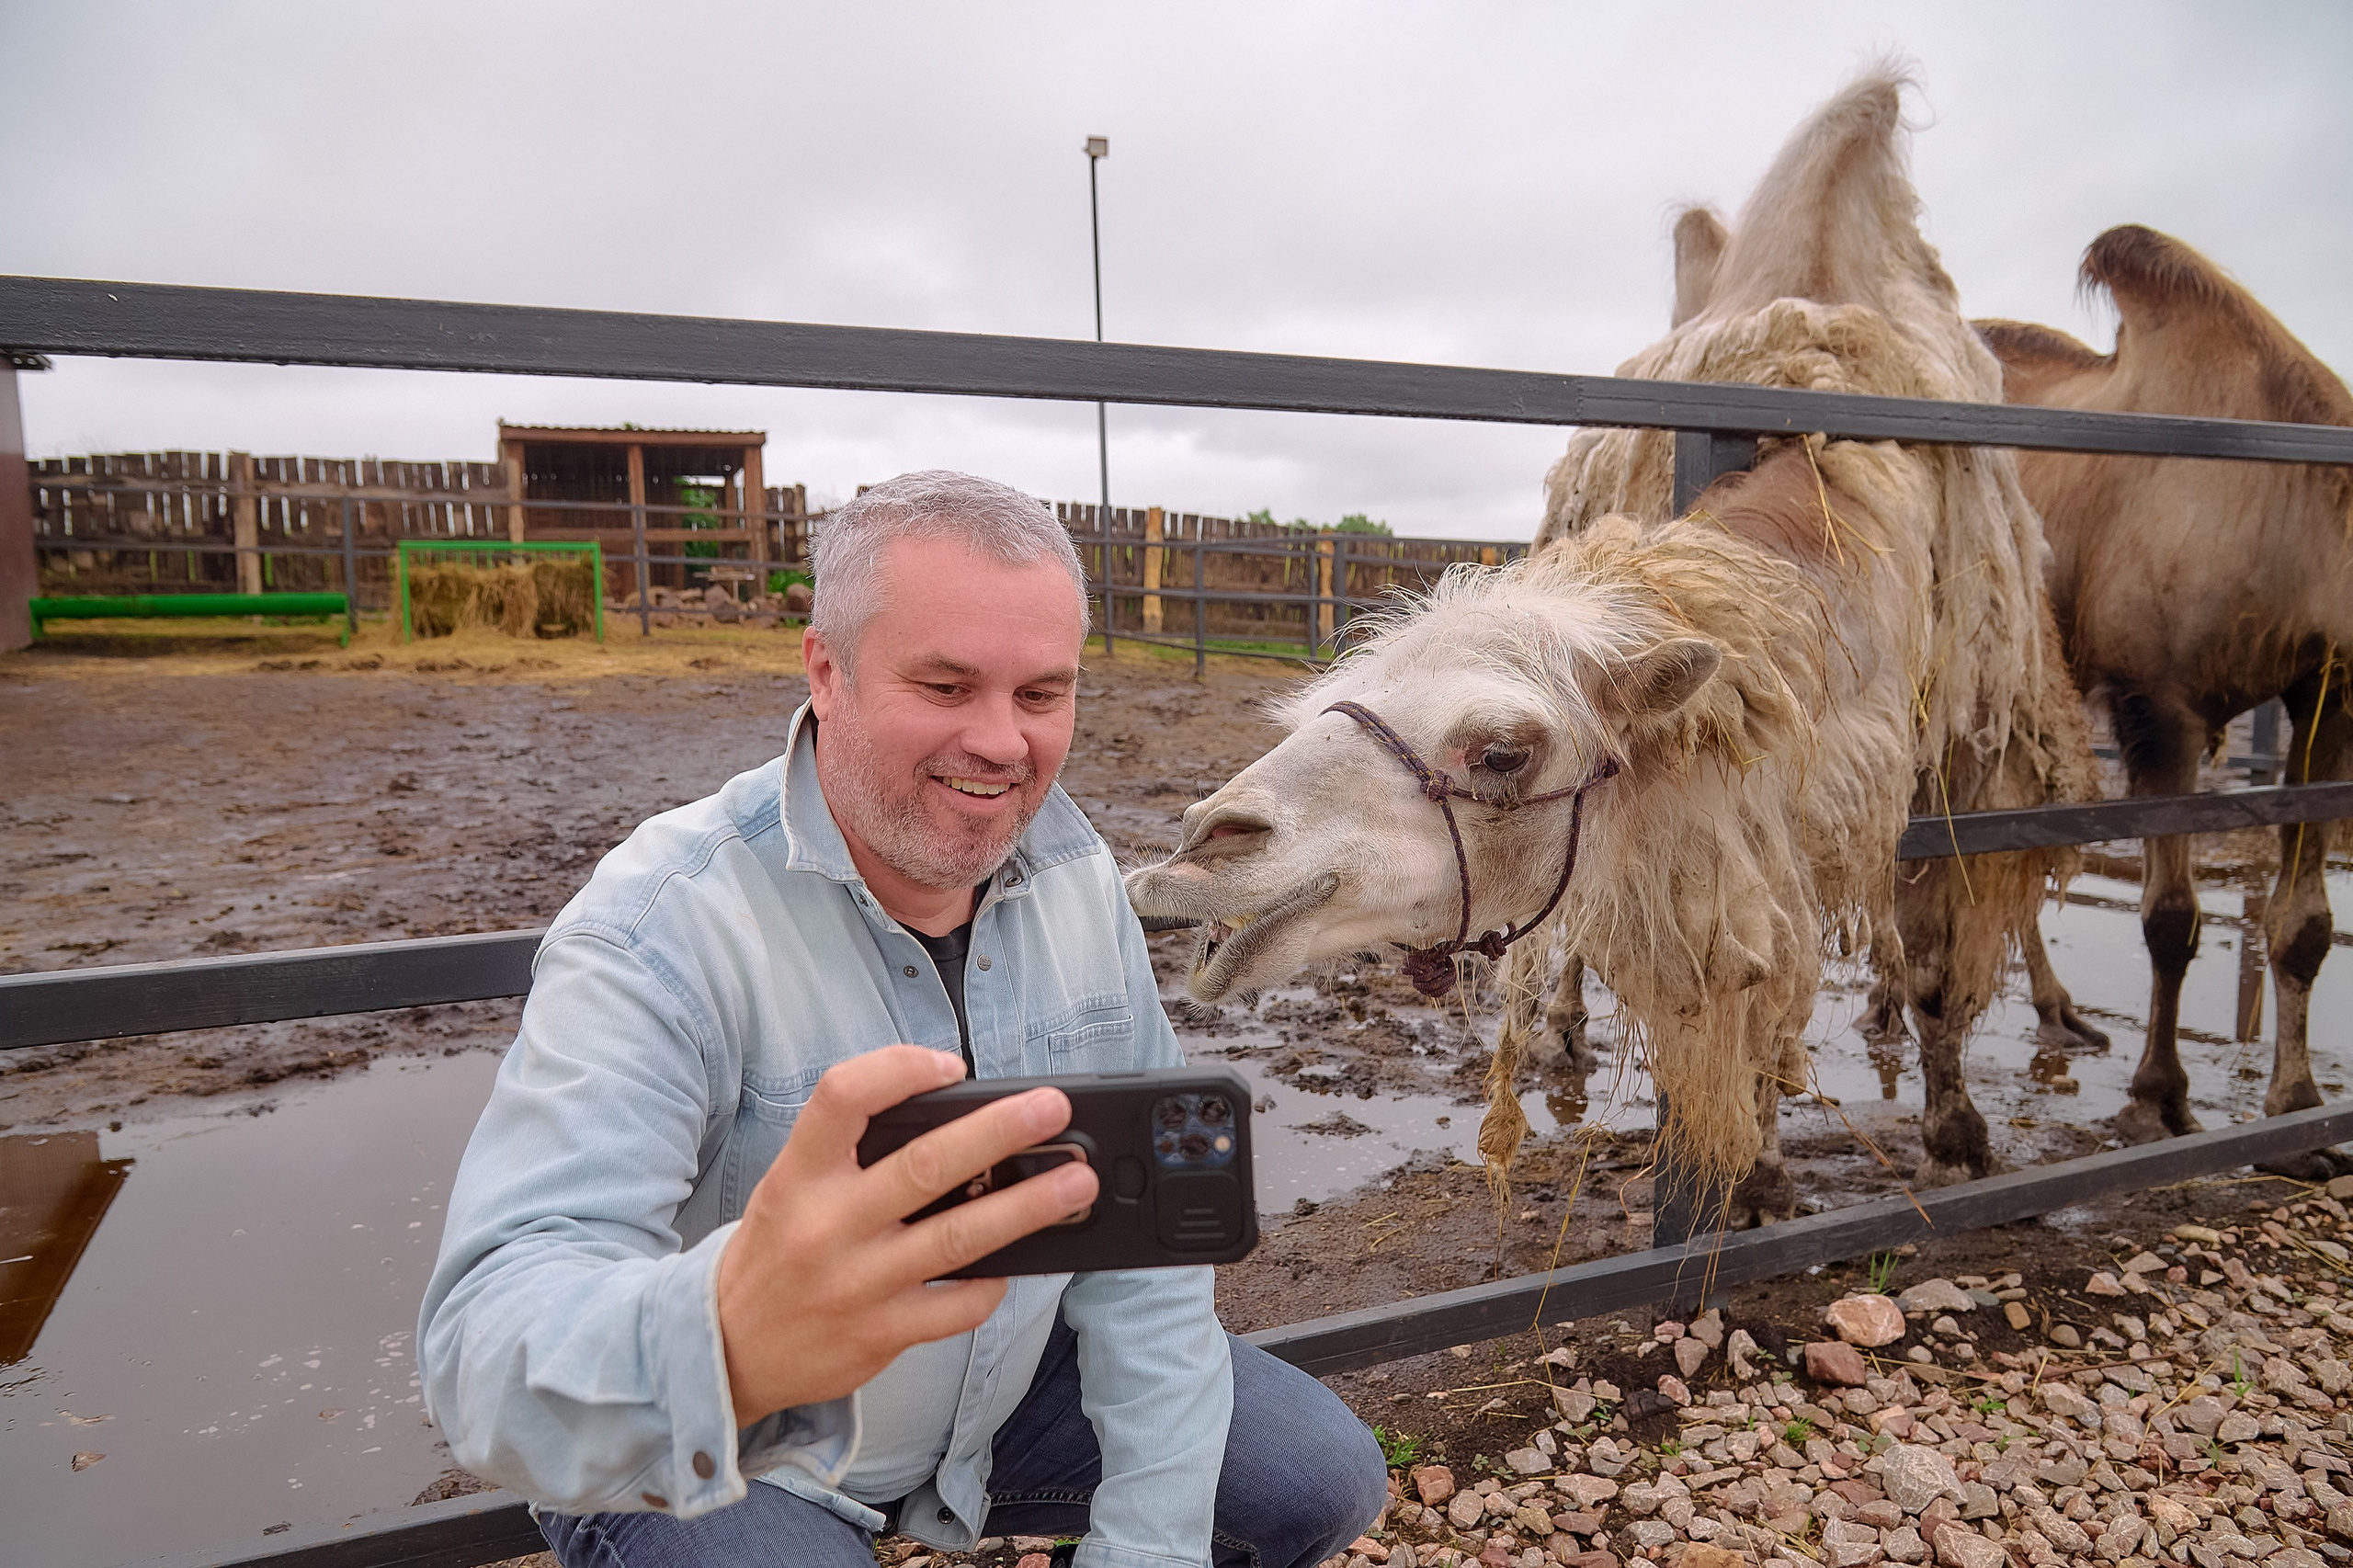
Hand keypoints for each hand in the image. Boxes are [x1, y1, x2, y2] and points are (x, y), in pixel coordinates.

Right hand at [715, 1045, 1098, 1425]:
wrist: (726, 1348)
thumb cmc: (777, 1251)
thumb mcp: (790, 1186)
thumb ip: (852, 1152)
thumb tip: (954, 1118)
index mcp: (799, 1176)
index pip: (841, 1098)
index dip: (899, 1069)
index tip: (951, 1065)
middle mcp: (826, 1226)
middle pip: (924, 1165)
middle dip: (998, 1132)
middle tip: (1053, 1108)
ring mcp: (856, 1284)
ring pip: (957, 1238)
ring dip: (1026, 1207)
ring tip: (1074, 1183)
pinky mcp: (880, 1335)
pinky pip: (955, 1307)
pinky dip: (992, 1283)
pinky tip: (1018, 1264)